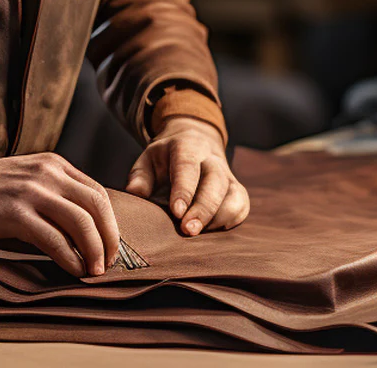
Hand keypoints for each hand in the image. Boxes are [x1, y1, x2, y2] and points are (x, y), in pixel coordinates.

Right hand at [0, 153, 118, 277]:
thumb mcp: (27, 180)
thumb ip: (54, 195)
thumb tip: (82, 231)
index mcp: (54, 165)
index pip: (97, 193)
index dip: (110, 223)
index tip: (110, 245)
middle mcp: (48, 173)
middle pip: (97, 207)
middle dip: (109, 238)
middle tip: (108, 262)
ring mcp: (32, 192)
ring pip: (81, 223)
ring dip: (94, 251)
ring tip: (94, 270)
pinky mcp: (15, 214)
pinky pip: (54, 239)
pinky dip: (70, 258)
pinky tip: (73, 270)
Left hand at [126, 117, 249, 235]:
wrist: (194, 143)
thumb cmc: (166, 159)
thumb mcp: (148, 160)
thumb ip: (140, 176)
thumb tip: (135, 194)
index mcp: (187, 147)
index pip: (188, 166)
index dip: (184, 189)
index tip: (177, 211)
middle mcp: (211, 160)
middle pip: (215, 181)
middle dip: (203, 208)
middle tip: (188, 230)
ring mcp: (227, 175)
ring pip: (233, 194)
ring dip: (218, 217)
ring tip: (199, 235)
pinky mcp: (237, 189)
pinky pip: (241, 205)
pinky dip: (230, 220)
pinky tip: (213, 231)